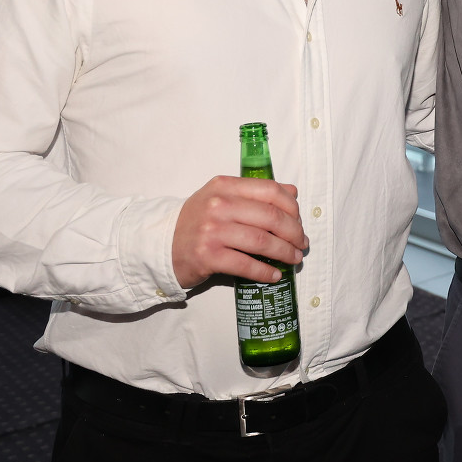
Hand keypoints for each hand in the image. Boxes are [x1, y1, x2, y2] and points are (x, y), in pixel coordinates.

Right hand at [171, 175, 308, 288]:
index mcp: (224, 186)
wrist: (160, 245)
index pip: (270, 190)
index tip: (300, 220)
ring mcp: (212, 231)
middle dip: (293, 232)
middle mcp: (218, 205)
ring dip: (284, 252)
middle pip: (270, 216)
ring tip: (294, 258)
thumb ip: (254, 192)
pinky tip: (275, 274)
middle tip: (301, 243)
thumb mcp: (221, 197)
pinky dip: (265, 271)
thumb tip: (293, 191)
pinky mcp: (208, 256)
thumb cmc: (196, 222)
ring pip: (262, 241)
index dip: (292, 207)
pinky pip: (246, 264)